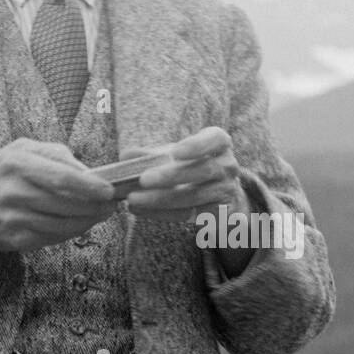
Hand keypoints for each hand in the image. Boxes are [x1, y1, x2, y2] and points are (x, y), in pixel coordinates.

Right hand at [0, 137, 116, 254]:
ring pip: (63, 225)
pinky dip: (71, 232)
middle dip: (96, 206)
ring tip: (100, 214)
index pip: (62, 178)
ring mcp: (14, 219)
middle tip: (111, 204)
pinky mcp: (15, 240)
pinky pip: (53, 238)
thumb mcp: (21, 149)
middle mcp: (14, 192)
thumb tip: (88, 171)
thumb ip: (55, 154)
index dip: (90, 187)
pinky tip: (80, 224)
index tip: (109, 189)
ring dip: (88, 221)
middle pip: (67, 204)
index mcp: (17, 163)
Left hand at [121, 127, 245, 221]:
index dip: (197, 145)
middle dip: (170, 176)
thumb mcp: (174, 156)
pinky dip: (163, 213)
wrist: (219, 196)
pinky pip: (191, 215)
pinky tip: (142, 211)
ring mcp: (227, 191)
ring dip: (161, 199)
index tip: (175, 153)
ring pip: (194, 196)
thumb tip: (126, 155)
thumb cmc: (191, 168)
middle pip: (202, 170)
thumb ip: (151, 154)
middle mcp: (228, 166)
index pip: (215, 139)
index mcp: (218, 144)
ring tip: (133, 200)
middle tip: (142, 180)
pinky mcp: (220, 214)